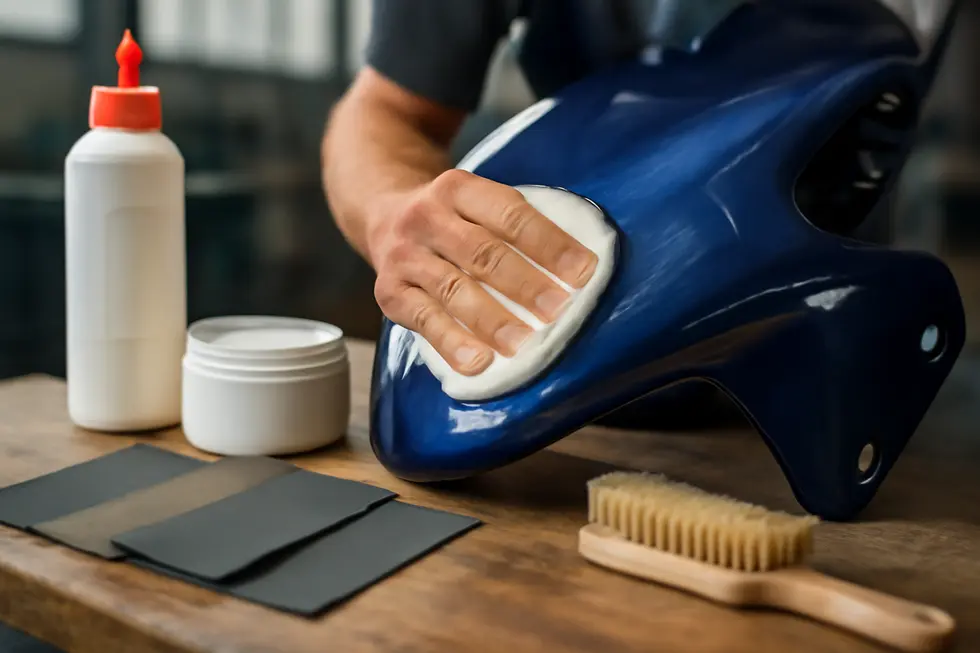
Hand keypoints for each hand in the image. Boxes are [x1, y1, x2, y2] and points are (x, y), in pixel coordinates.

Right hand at [368, 170, 597, 374]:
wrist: (380, 213)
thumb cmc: (452, 218)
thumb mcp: (475, 202)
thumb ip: (513, 226)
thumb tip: (576, 270)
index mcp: (458, 188)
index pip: (510, 214)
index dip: (549, 243)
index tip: (584, 272)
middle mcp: (427, 217)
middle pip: (482, 253)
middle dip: (525, 284)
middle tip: (558, 310)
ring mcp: (405, 255)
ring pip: (453, 289)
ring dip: (492, 320)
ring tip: (523, 344)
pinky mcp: (388, 291)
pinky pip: (424, 320)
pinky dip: (452, 342)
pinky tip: (478, 362)